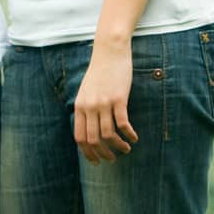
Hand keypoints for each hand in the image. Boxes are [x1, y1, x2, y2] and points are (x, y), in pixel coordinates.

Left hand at [73, 42, 137, 163]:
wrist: (109, 52)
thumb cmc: (100, 72)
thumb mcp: (86, 91)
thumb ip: (86, 108)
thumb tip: (91, 130)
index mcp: (80, 106)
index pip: (79, 137)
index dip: (88, 152)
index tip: (96, 161)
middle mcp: (89, 106)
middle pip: (93, 140)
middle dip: (104, 153)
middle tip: (113, 158)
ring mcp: (103, 103)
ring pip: (108, 135)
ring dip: (118, 146)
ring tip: (126, 149)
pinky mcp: (118, 99)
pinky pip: (123, 124)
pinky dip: (129, 135)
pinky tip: (134, 138)